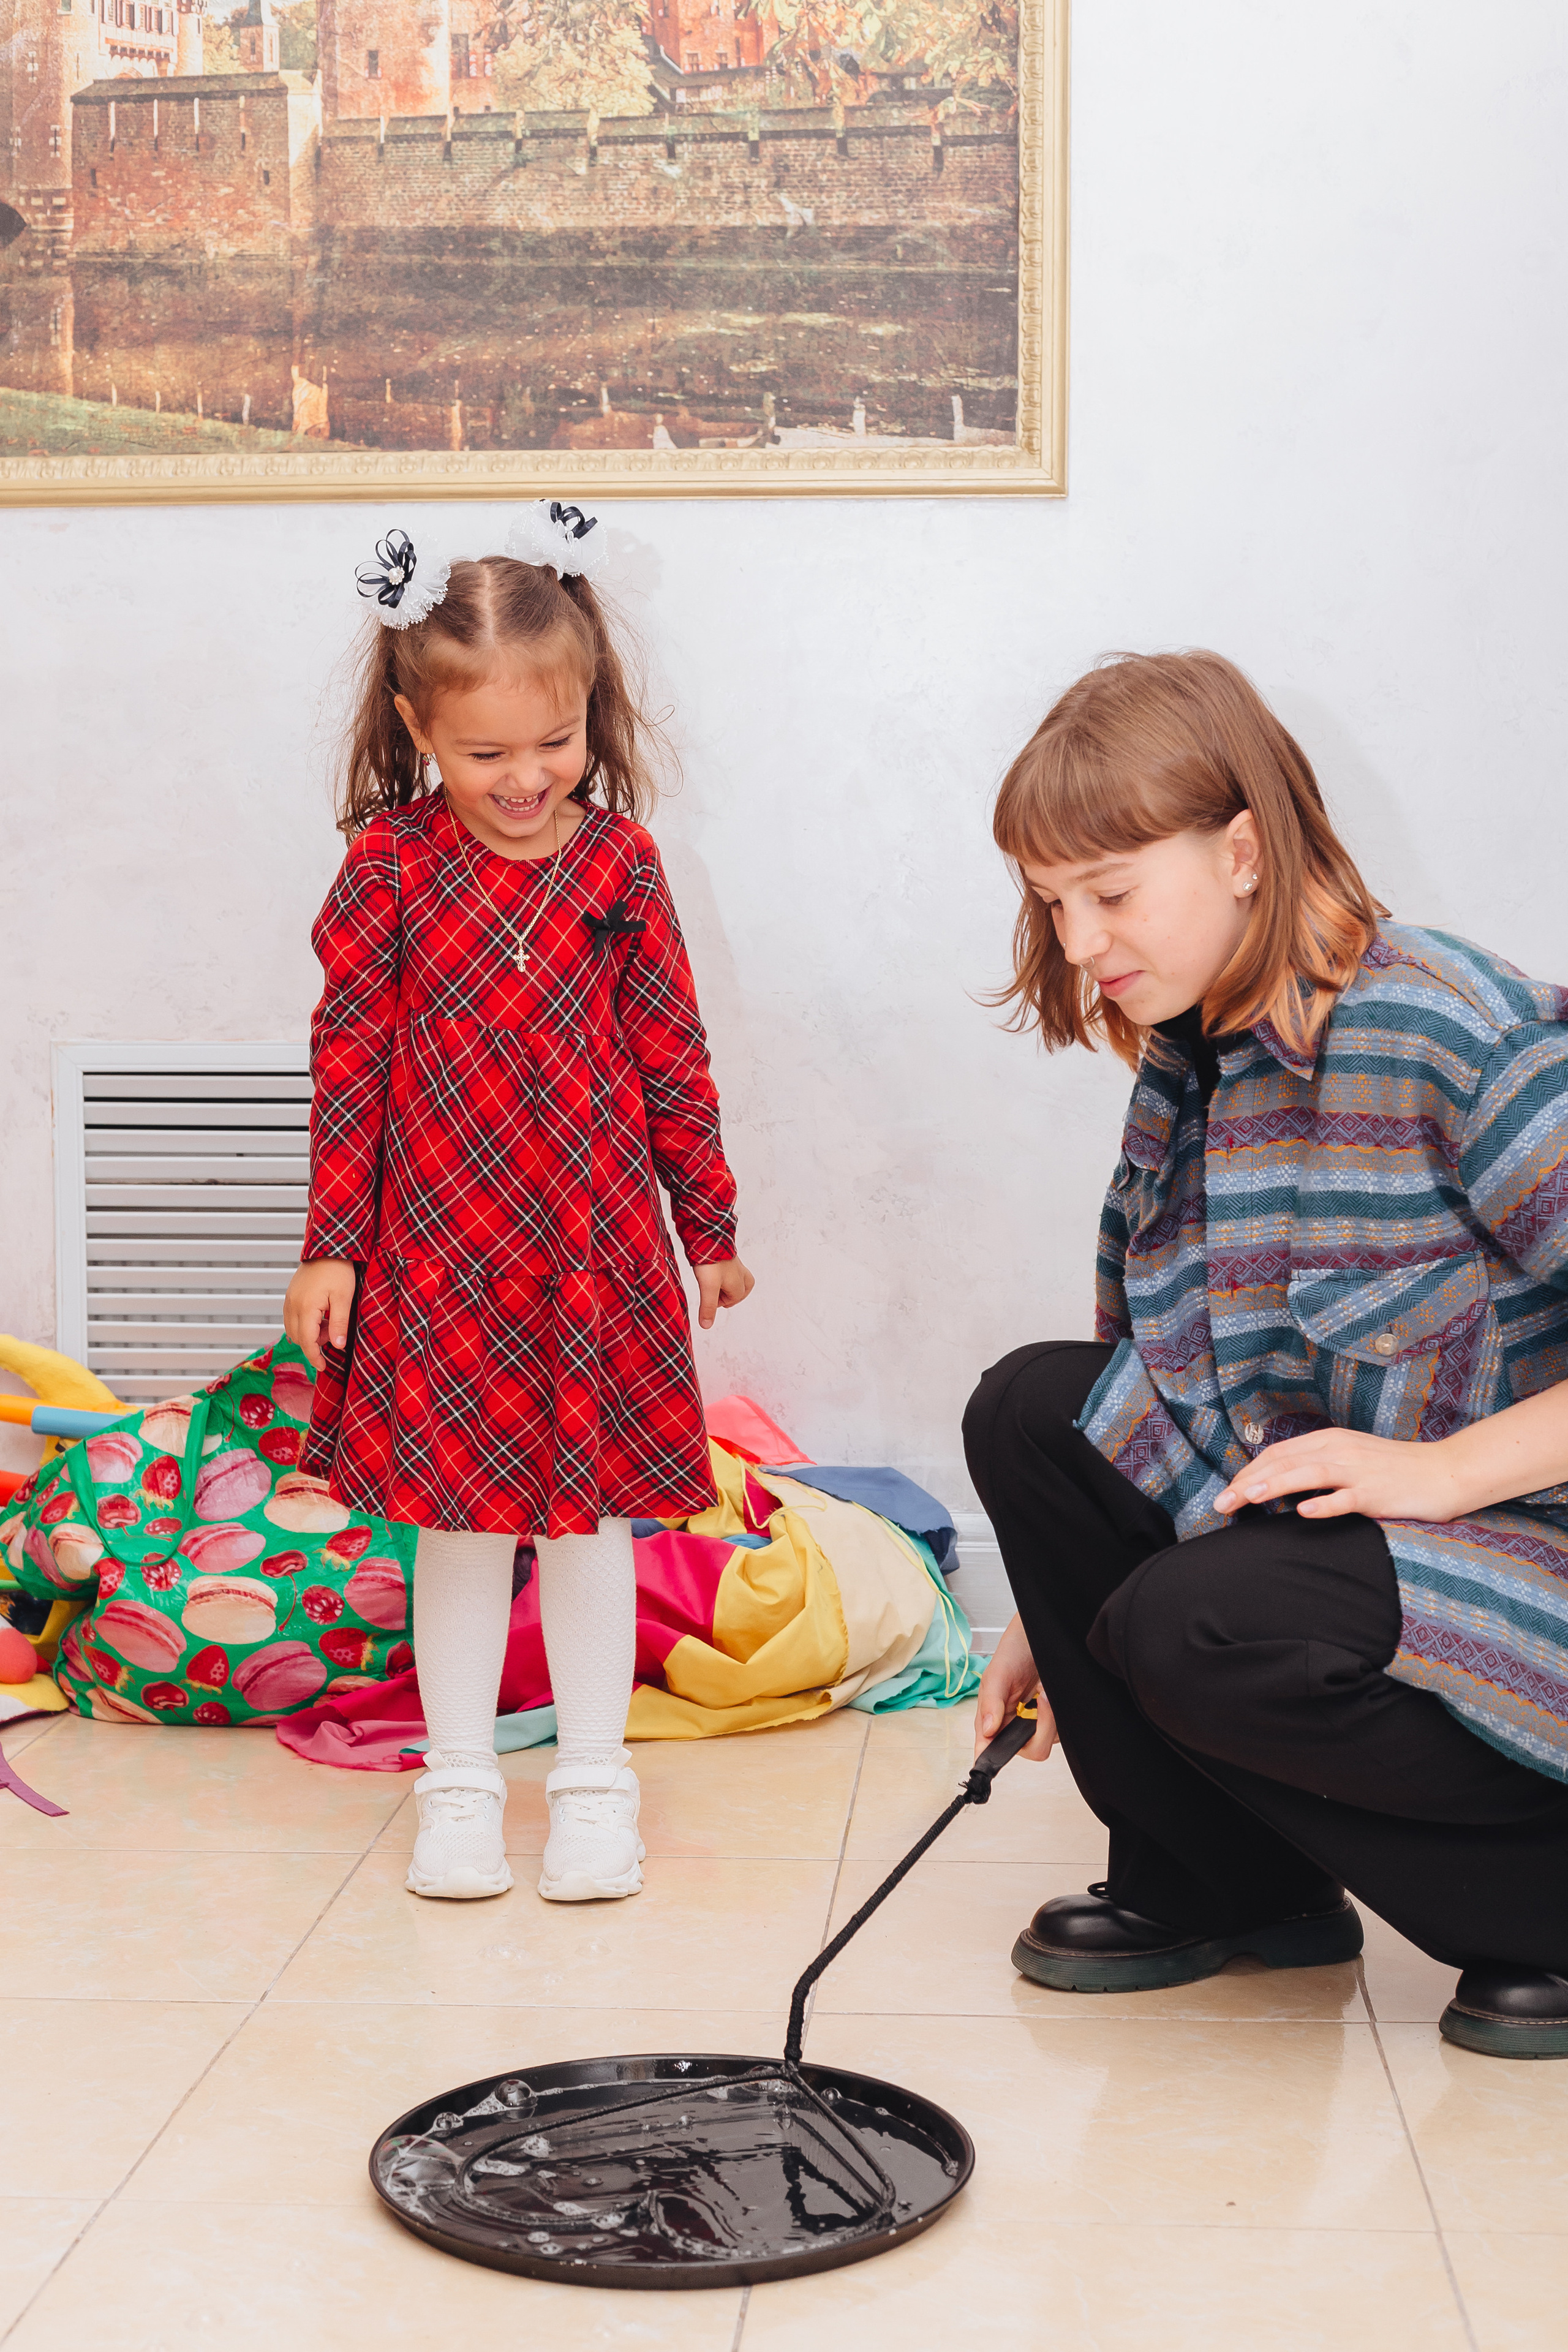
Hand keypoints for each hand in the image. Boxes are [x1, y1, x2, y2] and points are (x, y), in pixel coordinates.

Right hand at [283, 1258, 355, 1372]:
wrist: (328, 1247)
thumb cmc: (338, 1269)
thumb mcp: (344, 1298)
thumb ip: (339, 1323)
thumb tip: (337, 1346)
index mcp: (306, 1308)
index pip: (307, 1342)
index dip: (314, 1357)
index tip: (323, 1366)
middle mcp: (293, 1305)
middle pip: (297, 1338)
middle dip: (314, 1344)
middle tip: (333, 1335)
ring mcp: (289, 1300)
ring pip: (293, 1329)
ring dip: (309, 1334)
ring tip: (329, 1323)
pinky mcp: (290, 1295)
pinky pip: (292, 1318)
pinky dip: (304, 1324)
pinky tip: (321, 1315)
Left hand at [694, 1256, 754, 1331]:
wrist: (708, 1237)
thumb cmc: (711, 1262)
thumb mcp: (708, 1288)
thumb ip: (708, 1307)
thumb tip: (706, 1326)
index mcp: (739, 1285)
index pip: (730, 1301)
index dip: (716, 1302)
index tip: (707, 1295)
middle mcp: (741, 1275)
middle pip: (737, 1292)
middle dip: (724, 1295)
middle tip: (711, 1290)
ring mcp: (736, 1265)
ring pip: (736, 1280)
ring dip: (725, 1283)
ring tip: (713, 1281)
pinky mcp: (729, 1256)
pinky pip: (730, 1269)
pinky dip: (722, 1272)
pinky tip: (713, 1269)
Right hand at [974, 1612, 1056, 1761]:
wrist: (1042, 1633)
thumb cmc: (1014, 1649)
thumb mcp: (998, 1672)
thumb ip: (990, 1702)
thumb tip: (987, 1730)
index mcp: (993, 1718)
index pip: (988, 1750)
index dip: (992, 1761)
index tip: (997, 1760)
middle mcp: (1013, 1724)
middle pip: (1030, 1750)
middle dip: (1042, 1728)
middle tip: (1042, 1700)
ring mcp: (1035, 1723)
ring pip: (1049, 1740)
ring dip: (1052, 1716)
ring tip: (1045, 1689)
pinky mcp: (1053, 1718)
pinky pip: (1061, 1729)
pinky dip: (1059, 1712)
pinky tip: (1053, 1693)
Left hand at [1215, 1427, 1467, 1522]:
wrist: (1444, 1471)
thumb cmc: (1395, 1470)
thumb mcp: (1351, 1460)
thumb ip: (1318, 1466)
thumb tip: (1281, 1484)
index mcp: (1330, 1441)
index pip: (1278, 1454)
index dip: (1249, 1472)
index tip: (1227, 1493)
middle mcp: (1340, 1451)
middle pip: (1285, 1463)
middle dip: (1249, 1483)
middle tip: (1221, 1504)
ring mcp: (1358, 1471)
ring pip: (1308, 1474)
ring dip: (1274, 1486)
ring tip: (1247, 1498)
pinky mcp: (1377, 1492)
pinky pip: (1347, 1498)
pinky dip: (1324, 1503)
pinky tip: (1304, 1511)